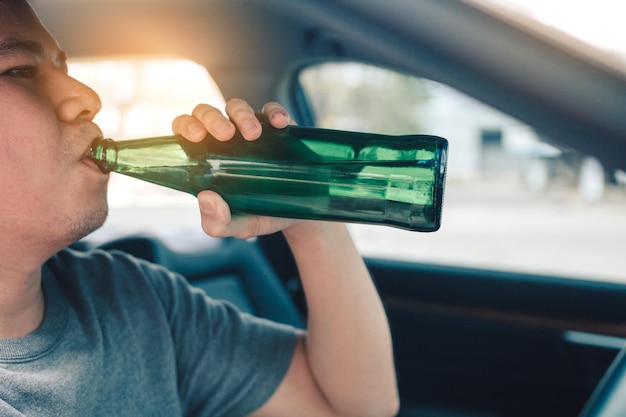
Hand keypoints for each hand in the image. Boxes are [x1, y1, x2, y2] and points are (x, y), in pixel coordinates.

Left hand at [171, 99, 301, 238]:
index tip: (196, 136)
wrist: (298, 215)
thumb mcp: (239, 226)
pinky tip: (280, 124)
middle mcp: (226, 138)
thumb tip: (205, 198)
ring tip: (253, 135)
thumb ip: (217, 222)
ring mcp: (251, 130)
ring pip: (237, 107)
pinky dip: (274, 112)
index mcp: (207, 157)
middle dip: (213, 119)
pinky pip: (272, 109)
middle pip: (207, 113)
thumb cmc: (260, 214)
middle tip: (225, 135)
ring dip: (242, 115)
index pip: (186, 130)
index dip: (186, 126)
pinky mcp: (277, 128)